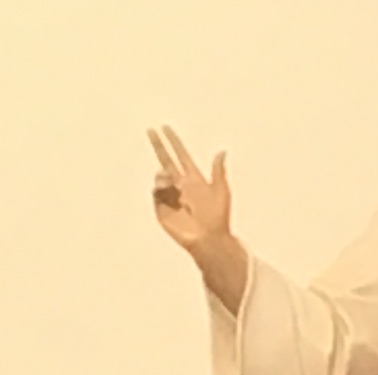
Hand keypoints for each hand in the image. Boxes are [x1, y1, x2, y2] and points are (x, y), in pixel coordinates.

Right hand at [147, 128, 244, 298]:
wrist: (209, 239)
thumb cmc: (219, 218)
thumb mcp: (221, 191)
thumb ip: (219, 171)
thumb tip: (222, 151)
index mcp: (195, 179)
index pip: (181, 155)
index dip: (174, 141)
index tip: (166, 128)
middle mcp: (181, 184)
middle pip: (165, 160)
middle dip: (158, 145)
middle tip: (151, 131)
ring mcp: (169, 195)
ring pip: (161, 176)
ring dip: (166, 176)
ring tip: (173, 184)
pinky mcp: (161, 206)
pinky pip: (157, 192)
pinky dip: (162, 190)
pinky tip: (172, 196)